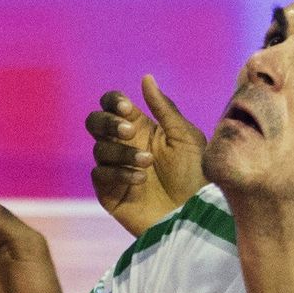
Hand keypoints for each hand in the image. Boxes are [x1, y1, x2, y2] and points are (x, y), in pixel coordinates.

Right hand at [86, 75, 206, 236]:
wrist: (198, 215)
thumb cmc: (198, 176)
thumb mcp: (186, 139)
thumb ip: (164, 109)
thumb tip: (146, 77)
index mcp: (142, 129)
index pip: (114, 105)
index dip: (114, 102)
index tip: (129, 109)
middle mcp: (125, 146)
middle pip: (95, 122)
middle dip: (108, 122)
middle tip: (130, 132)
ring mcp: (116, 169)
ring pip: (99, 149)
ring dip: (123, 152)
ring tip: (148, 163)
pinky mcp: (111, 193)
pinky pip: (100, 174)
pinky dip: (119, 173)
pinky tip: (141, 180)